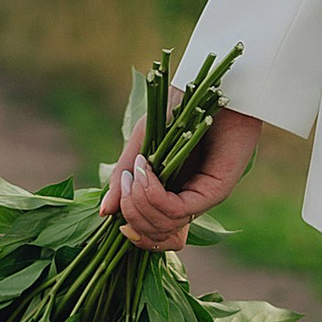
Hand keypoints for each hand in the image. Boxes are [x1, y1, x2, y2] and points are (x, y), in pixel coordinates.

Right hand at [98, 103, 264, 252]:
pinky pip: (178, 210)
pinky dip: (153, 194)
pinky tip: (146, 169)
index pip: (150, 234)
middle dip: (130, 213)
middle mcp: (188, 202)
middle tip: (124, 180)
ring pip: (164, 228)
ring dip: (139, 203)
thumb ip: (123, 179)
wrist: (209, 85)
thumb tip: (105, 212)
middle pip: (153, 236)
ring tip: (135, 172)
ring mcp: (202, 199)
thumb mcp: (141, 146)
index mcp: (171, 196)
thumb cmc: (177, 110)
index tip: (116, 197)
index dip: (129, 225)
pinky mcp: (216, 190)